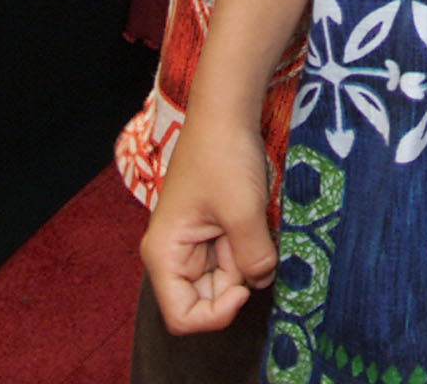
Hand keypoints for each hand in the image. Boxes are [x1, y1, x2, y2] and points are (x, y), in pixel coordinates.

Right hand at [140, 114, 276, 333]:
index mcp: (164, 254)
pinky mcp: (213, 228)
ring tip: (254, 220)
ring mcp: (194, 241)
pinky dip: (250, 245)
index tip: (245, 287)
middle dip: (237, 280)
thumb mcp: (243, 210)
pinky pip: (233, 255)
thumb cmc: (224, 155)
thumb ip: (253, 257)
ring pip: (224, 277)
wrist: (227, 109)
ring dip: (247, 259)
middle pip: (206, 298)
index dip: (216, 314)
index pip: (182, 317)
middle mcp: (173, 253)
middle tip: (254, 242)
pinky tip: (256, 218)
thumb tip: (262, 283)